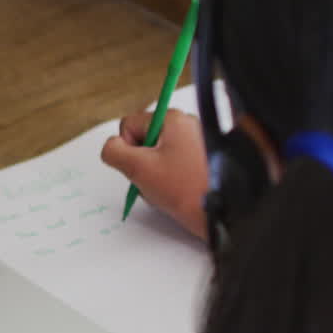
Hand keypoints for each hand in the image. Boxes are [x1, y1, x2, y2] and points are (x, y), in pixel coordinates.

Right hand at [100, 109, 208, 238]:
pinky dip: (169, 178)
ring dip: (154, 173)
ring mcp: (195, 141)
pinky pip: (172, 163)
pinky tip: (178, 191)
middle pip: (144, 140)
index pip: (129, 125)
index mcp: (172, 119)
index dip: (128, 149)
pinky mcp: (201, 158)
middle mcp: (186, 124)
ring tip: (169, 188)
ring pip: (156, 154)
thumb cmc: (187, 190)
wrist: (222, 213)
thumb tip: (111, 146)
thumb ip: (114, 152)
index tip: (142, 166)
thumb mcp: (139, 169)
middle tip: (156, 180)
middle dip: (142, 163)